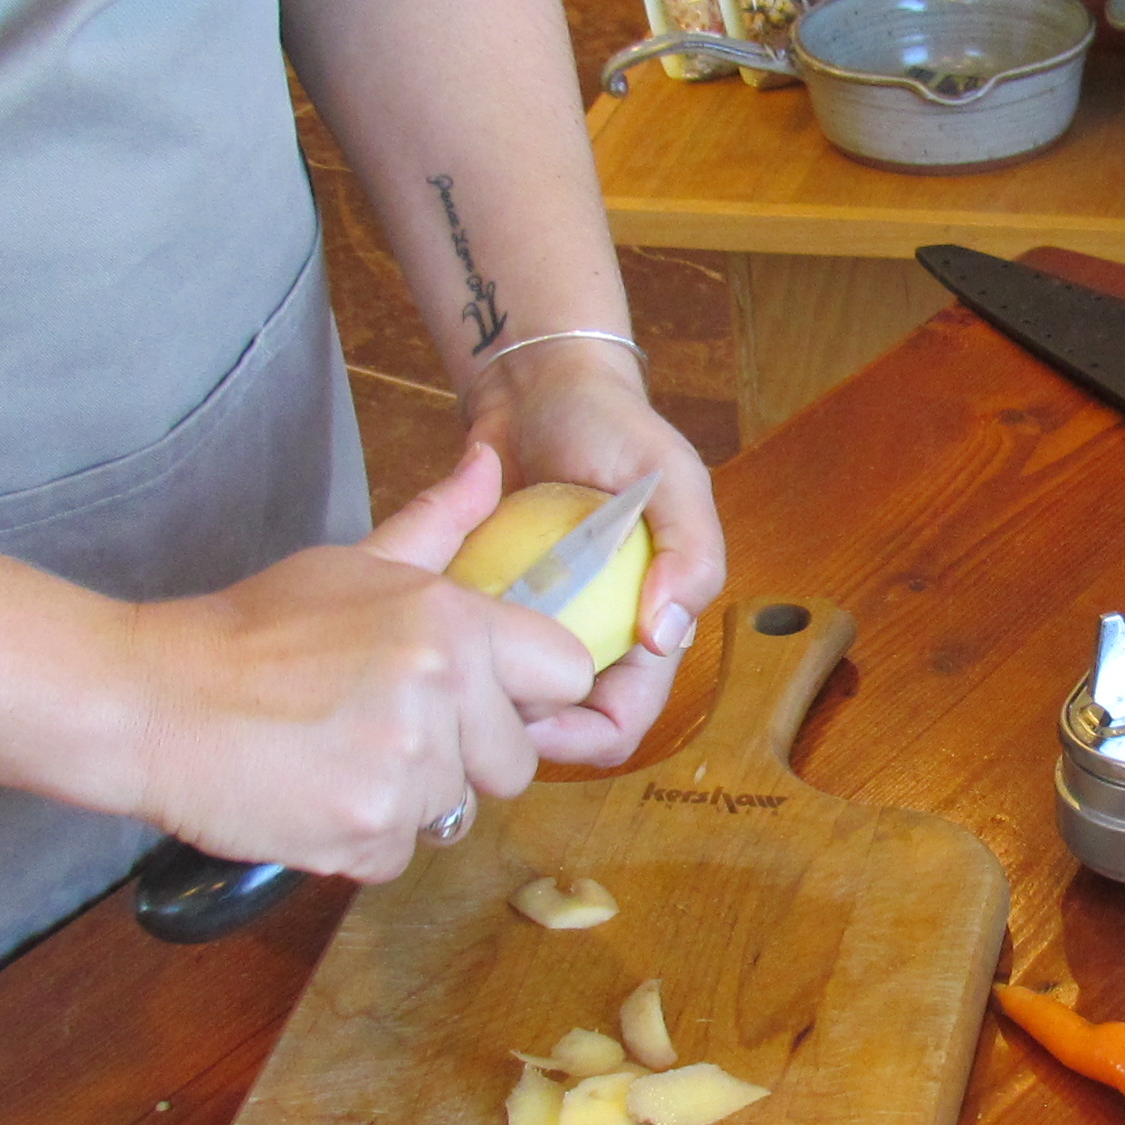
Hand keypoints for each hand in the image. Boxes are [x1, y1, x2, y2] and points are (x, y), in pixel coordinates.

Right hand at [124, 447, 597, 880]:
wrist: (153, 700)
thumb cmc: (251, 630)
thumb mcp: (352, 565)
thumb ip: (439, 525)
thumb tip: (492, 463)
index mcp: (452, 621)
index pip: (567, 672)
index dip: (529, 692)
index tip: (484, 697)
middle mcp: (444, 692)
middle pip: (516, 761)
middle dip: (464, 757)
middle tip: (383, 730)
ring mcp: (408, 769)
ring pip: (455, 810)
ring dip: (406, 798)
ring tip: (335, 756)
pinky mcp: (369, 832)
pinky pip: (402, 853)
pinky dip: (362, 838)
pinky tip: (312, 792)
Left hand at [467, 335, 726, 767]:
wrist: (536, 386)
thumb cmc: (613, 427)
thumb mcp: (671, 477)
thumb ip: (691, 551)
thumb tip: (666, 635)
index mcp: (646, 625)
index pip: (622, 719)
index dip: (585, 738)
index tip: (533, 724)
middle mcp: (592, 637)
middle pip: (559, 725)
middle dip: (521, 729)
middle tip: (474, 705)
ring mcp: (537, 624)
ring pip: (510, 699)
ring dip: (483, 697)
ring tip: (451, 673)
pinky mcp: (491, 604)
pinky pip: (472, 651)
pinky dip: (455, 652)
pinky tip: (432, 637)